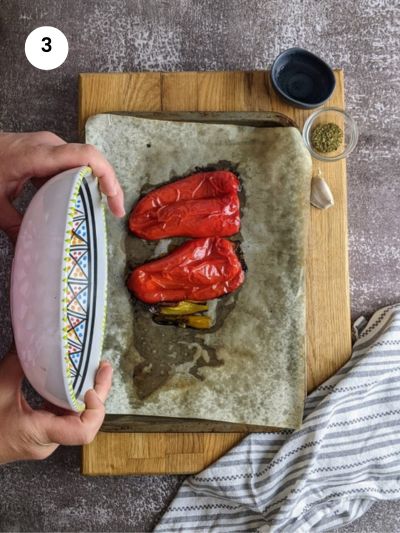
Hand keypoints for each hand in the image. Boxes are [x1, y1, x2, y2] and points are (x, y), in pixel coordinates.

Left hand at [0, 132, 124, 240]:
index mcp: (38, 155)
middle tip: (115, 211)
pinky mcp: (48, 151)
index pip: (86, 156)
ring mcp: (49, 146)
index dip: (106, 175)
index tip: (113, 199)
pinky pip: (74, 162)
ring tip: (107, 206)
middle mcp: (49, 145)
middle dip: (109, 184)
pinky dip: (85, 179)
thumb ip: (14, 226)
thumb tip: (29, 250)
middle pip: (92, 159)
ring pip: (86, 161)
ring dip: (99, 182)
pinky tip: (87, 197)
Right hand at [0, 351, 112, 463]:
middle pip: (86, 420)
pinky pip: (64, 416)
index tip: (91, 388)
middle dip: (98, 392)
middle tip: (102, 367)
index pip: (83, 432)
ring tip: (94, 369)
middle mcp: (48, 441)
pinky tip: (74, 381)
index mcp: (40, 433)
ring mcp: (46, 440)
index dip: (95, 409)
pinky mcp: (41, 434)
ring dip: (87, 394)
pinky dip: (71, 398)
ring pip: (77, 418)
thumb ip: (18, 362)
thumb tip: (32, 339)